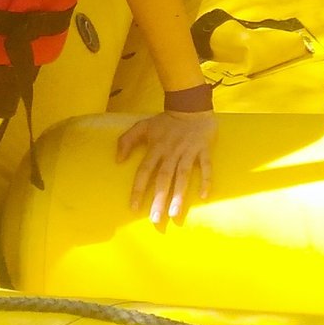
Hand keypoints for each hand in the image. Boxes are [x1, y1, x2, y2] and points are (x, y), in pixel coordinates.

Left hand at [117, 109, 215, 225]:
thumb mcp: (142, 126)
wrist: (191, 105)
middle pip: (163, 178)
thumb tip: (117, 160)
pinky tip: (204, 196)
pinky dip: (205, 180)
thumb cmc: (166, 121)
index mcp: (156, 148)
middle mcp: (171, 152)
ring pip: (183, 175)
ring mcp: (188, 151)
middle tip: (155, 219)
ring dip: (179, 194)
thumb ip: (127, 141)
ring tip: (175, 213)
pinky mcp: (203, 149)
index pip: (144, 171)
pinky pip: (206, 166)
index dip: (138, 189)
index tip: (133, 208)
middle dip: (159, 199)